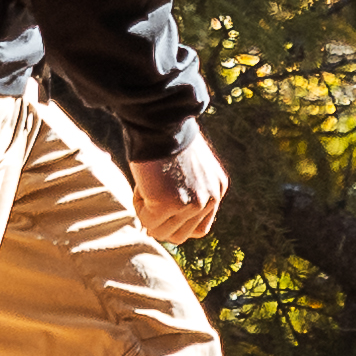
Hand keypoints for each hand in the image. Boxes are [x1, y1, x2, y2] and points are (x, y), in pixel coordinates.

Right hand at [131, 121, 229, 248]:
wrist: (161, 119)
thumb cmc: (166, 136)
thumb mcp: (187, 166)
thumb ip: (185, 189)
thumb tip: (160, 219)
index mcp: (216, 188)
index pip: (199, 228)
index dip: (176, 223)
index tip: (161, 209)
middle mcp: (210, 198)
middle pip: (180, 236)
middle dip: (160, 222)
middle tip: (150, 196)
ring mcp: (191, 203)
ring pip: (162, 233)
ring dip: (148, 214)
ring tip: (146, 187)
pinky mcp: (170, 202)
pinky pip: (147, 221)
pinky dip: (138, 205)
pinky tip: (142, 183)